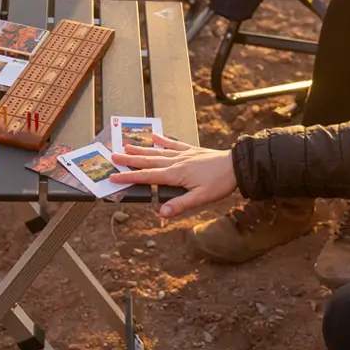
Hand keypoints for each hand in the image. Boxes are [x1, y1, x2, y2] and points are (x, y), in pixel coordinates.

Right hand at [109, 134, 237, 218]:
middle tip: (112, 157)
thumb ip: (180, 205)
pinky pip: (173, 144)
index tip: (114, 177)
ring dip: (141, 149)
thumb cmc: (220, 183)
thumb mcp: (201, 199)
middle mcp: (176, 162)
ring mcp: (183, 154)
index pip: (147, 177)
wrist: (236, 166)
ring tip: (126, 146)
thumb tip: (161, 213)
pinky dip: (163, 140)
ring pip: (157, 152)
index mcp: (175, 175)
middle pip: (148, 161)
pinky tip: (155, 136)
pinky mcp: (191, 150)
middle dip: (129, 160)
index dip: (129, 177)